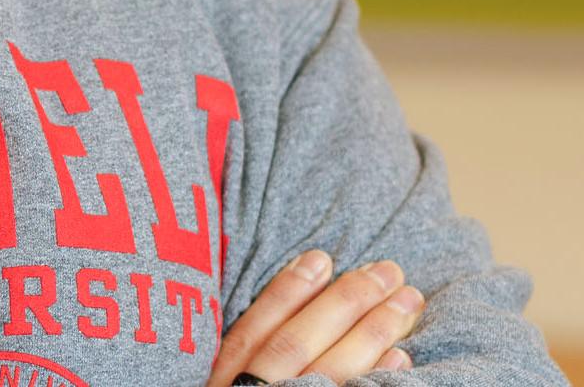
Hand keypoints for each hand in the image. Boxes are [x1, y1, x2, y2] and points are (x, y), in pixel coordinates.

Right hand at [207, 250, 425, 384]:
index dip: (288, 289)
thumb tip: (293, 293)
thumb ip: (246, 356)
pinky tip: (401, 357)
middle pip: (298, 342)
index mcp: (226, 379)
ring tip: (407, 302)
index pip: (255, 328)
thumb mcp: (223, 381)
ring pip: (329, 369)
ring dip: (373, 332)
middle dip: (346, 301)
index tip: (322, 256)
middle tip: (389, 271)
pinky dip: (376, 378)